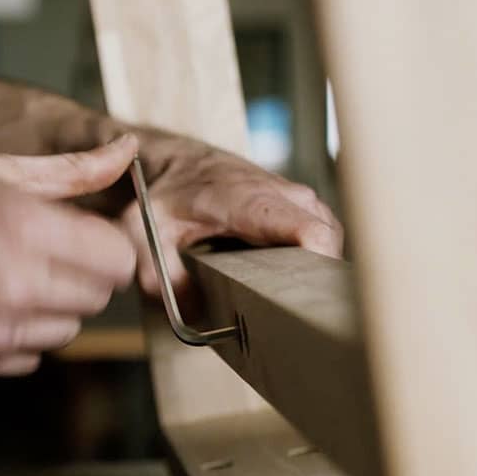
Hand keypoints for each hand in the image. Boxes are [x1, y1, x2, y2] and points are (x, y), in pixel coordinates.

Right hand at [0, 135, 139, 375]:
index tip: (88, 238)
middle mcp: (18, 286)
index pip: (118, 260)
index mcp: (26, 230)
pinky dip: (23, 336)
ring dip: (56, 307)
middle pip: (99, 297)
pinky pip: (33, 356)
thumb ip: (71, 171)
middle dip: (84, 274)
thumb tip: (127, 151)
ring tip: (15, 278)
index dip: (108, 246)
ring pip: (70, 330)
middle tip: (49, 253)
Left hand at [119, 141, 343, 294]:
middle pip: (327, 245)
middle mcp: (284, 196)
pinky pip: (324, 239)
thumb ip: (159, 274)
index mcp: (250, 201)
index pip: (308, 232)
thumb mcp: (146, 231)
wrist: (182, 161)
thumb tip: (192, 314)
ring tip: (290, 301)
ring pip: (330, 243)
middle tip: (293, 314)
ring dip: (315, 273)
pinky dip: (313, 262)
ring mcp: (300, 201)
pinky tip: (289, 281)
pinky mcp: (305, 209)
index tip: (309, 299)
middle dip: (317, 281)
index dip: (320, 267)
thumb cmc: (168, 194)